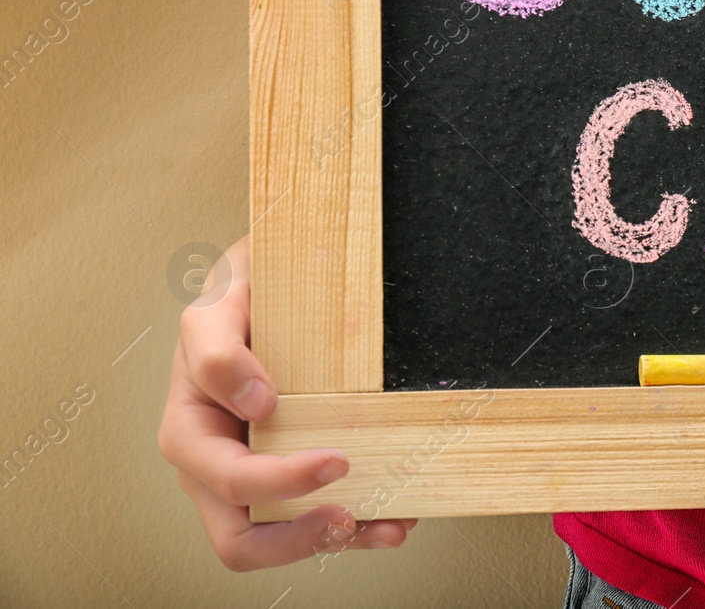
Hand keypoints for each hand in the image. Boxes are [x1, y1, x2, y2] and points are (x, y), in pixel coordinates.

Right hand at [158, 235, 416, 569]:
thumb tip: (253, 402)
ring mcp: (258, 475)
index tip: (336, 460)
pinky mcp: (297, 474)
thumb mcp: (217, 304)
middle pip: (243, 540)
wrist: (279, 281)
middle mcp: (218, 465)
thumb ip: (216, 349)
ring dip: (340, 539)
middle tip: (351, 514)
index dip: (279, 483)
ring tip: (390, 524)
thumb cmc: (242, 296)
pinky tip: (396, 512)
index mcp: (191, 431)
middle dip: (299, 538)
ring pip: (286, 539)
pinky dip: (362, 523)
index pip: (227, 481)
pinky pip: (322, 516)